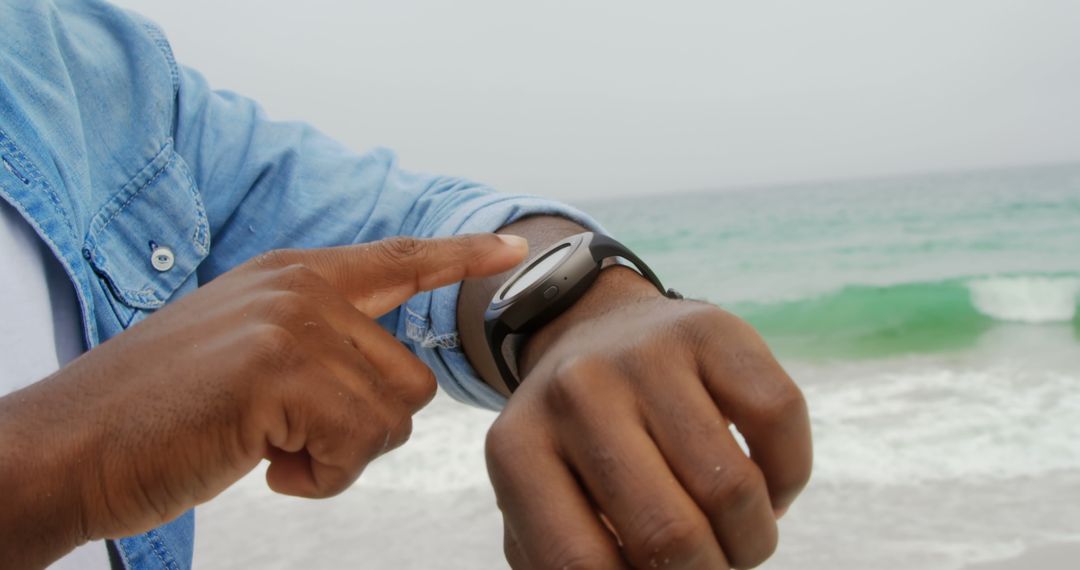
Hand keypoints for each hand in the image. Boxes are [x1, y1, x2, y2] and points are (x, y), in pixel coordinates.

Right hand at [0, 233, 525, 565]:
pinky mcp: (279, 369)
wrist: (68, 445)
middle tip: (291, 443)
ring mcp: (291, 323)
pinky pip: (357, 444)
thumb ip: (315, 343)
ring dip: (338, 456)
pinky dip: (318, 477)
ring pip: (392, 415)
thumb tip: (387, 376)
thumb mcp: (245, 353)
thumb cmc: (159, 414)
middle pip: (409, 378)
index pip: (398, 260)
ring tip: (270, 450)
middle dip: (363, 433)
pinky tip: (262, 466)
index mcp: (293, 277)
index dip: (459, 258)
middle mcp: (301, 288)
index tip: (515, 251)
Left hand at [485, 268, 811, 568]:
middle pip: (669, 534)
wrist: (594, 329)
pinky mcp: (707, 327)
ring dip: (752, 538)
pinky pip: (779, 419)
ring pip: (734, 488)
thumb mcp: (548, 498)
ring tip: (739, 534)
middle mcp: (575, 393)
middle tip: (712, 566)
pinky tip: (766, 483)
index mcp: (517, 449)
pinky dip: (788, 477)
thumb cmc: (578, 443)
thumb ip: (571, 558)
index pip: (581, 566)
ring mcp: (642, 354)